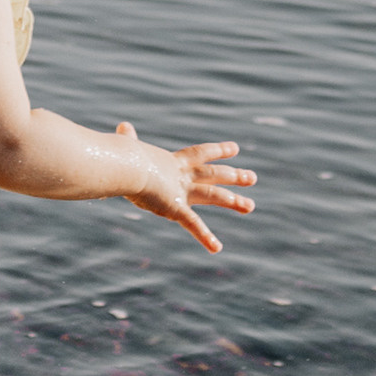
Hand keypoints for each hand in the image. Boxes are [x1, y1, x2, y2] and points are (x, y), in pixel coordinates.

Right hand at [119, 131, 256, 252]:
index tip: (236, 149)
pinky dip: (205, 237)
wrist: (124, 165)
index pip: (200, 154)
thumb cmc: (122, 156)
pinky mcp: (175, 207)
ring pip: (213, 196)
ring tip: (250, 207)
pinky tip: (216, 248)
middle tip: (253, 178)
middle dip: (234, 176)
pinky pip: (193, 225)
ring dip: (233, 201)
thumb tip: (123, 127)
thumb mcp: (129, 148)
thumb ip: (128, 140)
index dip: (218, 151)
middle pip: (214, 175)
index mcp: (173, 162)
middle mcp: (182, 176)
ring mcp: (181, 191)